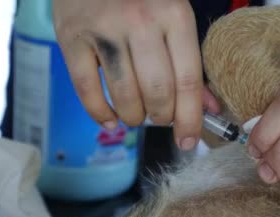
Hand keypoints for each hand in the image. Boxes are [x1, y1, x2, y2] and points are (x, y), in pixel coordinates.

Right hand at [53, 0, 211, 149]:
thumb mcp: (172, 16)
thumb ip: (189, 61)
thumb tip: (207, 108)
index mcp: (174, 14)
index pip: (187, 80)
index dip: (190, 118)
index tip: (188, 140)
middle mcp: (140, 21)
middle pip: (157, 91)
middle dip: (161, 117)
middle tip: (159, 118)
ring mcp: (104, 29)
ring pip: (124, 95)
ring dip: (133, 117)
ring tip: (136, 115)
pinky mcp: (72, 38)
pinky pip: (87, 90)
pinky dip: (100, 113)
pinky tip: (110, 119)